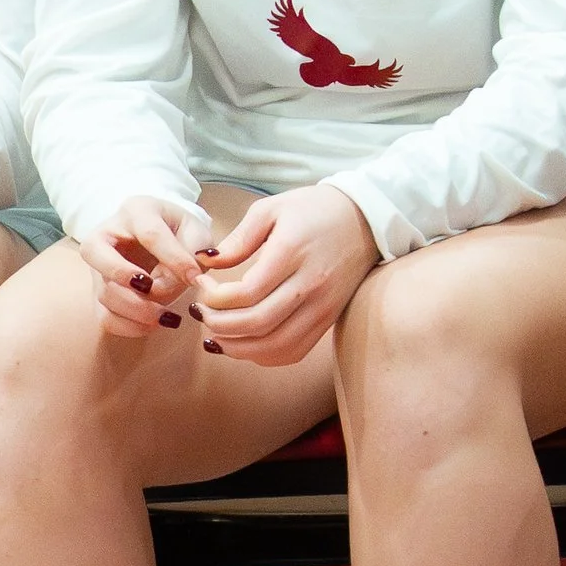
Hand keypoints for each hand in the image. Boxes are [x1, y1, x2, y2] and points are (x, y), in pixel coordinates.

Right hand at [80, 192, 215, 335]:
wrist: (162, 239)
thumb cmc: (179, 232)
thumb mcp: (195, 232)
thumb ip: (195, 251)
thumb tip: (188, 278)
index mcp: (136, 210)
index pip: (149, 234)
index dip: (173, 258)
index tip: (195, 278)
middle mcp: (107, 234)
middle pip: (97, 253)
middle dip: (126, 278)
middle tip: (155, 292)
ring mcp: (98, 265)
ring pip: (103, 290)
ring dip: (136, 309)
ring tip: (166, 316)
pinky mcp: (99, 292)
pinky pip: (104, 315)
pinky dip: (128, 326)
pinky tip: (152, 325)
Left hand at [194, 183, 378, 365]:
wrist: (366, 219)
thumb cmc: (314, 209)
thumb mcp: (271, 209)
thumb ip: (238, 239)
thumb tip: (205, 261)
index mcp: (292, 253)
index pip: (246, 293)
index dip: (214, 298)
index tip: (201, 286)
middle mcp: (310, 285)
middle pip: (257, 323)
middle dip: (218, 325)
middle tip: (199, 314)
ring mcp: (322, 307)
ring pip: (275, 345)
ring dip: (237, 348)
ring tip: (214, 336)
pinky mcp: (328, 319)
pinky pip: (294, 351)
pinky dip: (265, 356)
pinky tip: (245, 345)